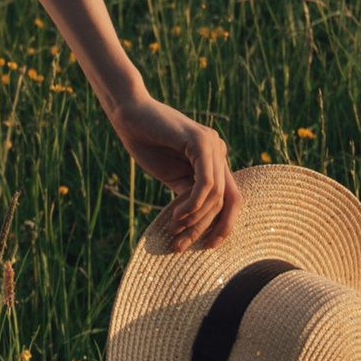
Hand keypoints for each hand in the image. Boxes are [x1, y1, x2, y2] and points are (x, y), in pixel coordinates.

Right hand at [103, 86, 236, 251]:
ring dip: (195, 218)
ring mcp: (213, 145)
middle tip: (182, 245)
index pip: (231, 199)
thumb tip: (197, 224)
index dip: (223, 225)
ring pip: (217, 195)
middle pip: (230, 200)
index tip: (207, 246)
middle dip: (209, 228)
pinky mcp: (201, 142)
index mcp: (215, 160)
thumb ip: (189, 194)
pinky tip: (177, 214)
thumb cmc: (147, 143)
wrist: (129, 115)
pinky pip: (206, 182)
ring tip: (173, 227)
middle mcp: (219, 151)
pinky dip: (193, 203)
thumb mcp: (173, 175)